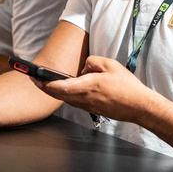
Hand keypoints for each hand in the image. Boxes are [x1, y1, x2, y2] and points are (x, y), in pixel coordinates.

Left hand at [35, 56, 157, 123]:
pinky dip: (66, 95)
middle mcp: (85, 98)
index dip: (46, 84)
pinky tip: (66, 90)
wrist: (138, 106)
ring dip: (54, 92)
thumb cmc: (127, 86)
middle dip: (44, 87)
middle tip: (34, 80)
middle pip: (58, 95)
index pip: (61, 87)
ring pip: (65, 99)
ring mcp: (88, 106)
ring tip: (45, 83)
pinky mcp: (91, 110)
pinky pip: (74, 102)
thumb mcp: (111, 65)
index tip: (36, 79)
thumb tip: (84, 67)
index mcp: (88, 85)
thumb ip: (93, 62)